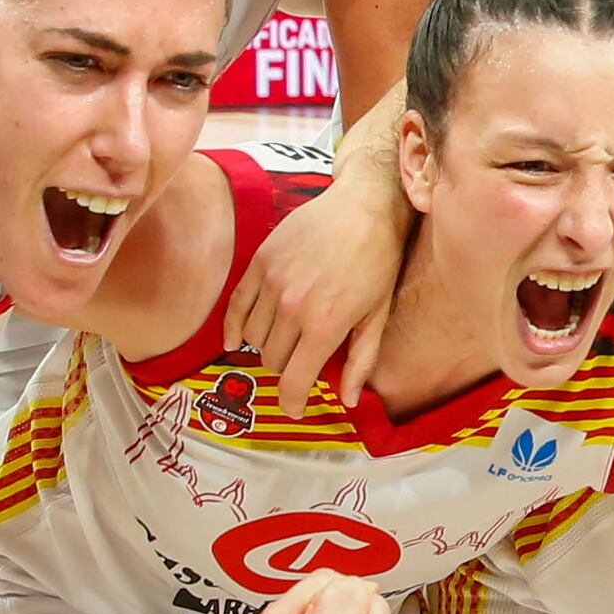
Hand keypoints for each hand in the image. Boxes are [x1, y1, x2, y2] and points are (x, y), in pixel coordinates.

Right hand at [226, 167, 406, 385]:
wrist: (364, 206)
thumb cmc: (378, 261)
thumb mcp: (377, 316)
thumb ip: (360, 362)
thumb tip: (349, 400)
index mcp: (325, 326)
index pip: (293, 381)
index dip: (292, 402)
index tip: (295, 407)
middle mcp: (293, 307)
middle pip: (273, 360)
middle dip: (287, 368)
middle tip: (301, 361)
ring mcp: (272, 283)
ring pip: (254, 337)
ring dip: (267, 346)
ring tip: (286, 339)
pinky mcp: (260, 262)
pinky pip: (237, 307)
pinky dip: (235, 328)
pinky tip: (237, 341)